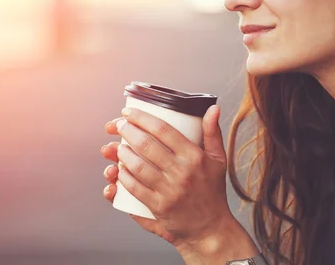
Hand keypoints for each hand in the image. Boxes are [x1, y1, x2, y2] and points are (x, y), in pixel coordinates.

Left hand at [101, 105, 233, 251]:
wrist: (210, 228)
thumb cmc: (212, 190)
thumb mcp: (218, 159)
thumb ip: (213, 132)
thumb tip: (213, 107)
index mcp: (194, 156)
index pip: (163, 130)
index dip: (142, 118)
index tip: (129, 112)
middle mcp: (182, 172)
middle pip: (146, 145)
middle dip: (127, 131)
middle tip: (119, 126)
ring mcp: (169, 190)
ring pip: (137, 166)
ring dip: (122, 153)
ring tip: (116, 146)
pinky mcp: (159, 207)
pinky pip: (135, 188)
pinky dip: (123, 177)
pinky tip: (119, 169)